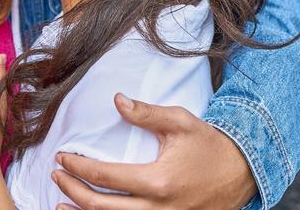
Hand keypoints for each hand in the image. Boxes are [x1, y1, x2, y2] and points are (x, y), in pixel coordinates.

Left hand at [53, 94, 256, 209]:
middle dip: (73, 191)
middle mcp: (159, 208)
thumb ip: (146, 113)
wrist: (243, 172)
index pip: (105, 176)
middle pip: (102, 207)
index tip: (61, 157)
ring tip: (61, 203)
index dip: (77, 168)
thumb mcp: (180, 122)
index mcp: (158, 180)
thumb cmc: (209, 145)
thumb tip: (116, 100)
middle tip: (56, 176)